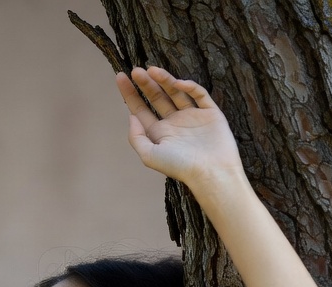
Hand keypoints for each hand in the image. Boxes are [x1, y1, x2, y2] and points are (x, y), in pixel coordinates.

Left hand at [115, 66, 243, 190]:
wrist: (210, 172)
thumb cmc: (180, 167)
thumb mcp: (149, 155)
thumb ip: (136, 137)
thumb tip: (131, 116)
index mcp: (160, 134)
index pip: (141, 110)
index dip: (130, 94)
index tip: (120, 76)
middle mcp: (174, 123)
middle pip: (156, 97)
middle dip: (145, 84)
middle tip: (136, 71)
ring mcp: (192, 116)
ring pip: (176, 92)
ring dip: (164, 80)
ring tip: (151, 69)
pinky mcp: (209, 113)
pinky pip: (199, 94)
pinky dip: (189, 87)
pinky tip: (178, 83)